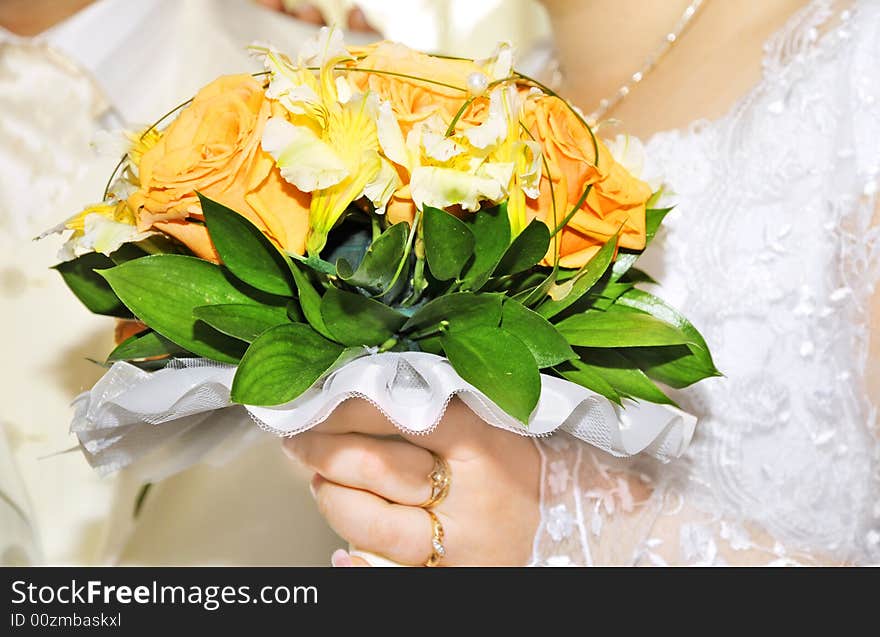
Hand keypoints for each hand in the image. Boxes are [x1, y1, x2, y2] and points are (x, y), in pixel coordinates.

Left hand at [283, 398, 540, 565]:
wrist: (574, 524)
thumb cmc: (520, 466)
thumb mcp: (493, 423)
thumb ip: (440, 406)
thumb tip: (364, 388)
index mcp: (481, 440)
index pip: (398, 413)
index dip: (347, 407)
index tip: (317, 399)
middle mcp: (470, 492)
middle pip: (379, 468)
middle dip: (324, 452)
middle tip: (299, 441)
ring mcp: (459, 539)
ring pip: (374, 525)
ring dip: (334, 501)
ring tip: (322, 484)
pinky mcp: (449, 574)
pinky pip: (390, 573)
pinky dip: (357, 563)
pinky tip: (342, 552)